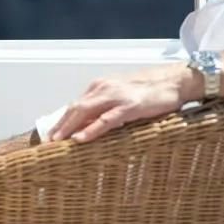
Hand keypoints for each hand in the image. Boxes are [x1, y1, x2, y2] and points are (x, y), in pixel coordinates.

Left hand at [45, 67, 196, 143]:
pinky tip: (80, 139)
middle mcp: (104, 88)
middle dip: (60, 125)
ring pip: (85, 112)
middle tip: (47, 142)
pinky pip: (105, 120)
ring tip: (57, 142)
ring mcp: (116, 96)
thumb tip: (89, 123)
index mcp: (101, 85)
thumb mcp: (123, 96)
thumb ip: (106, 106)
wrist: (176, 81)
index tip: (52, 134)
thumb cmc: (152, 90)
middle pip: (75, 108)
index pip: (75, 104)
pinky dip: (90, 130)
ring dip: (68, 128)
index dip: (62, 120)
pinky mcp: (129, 106)